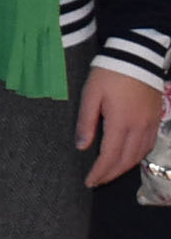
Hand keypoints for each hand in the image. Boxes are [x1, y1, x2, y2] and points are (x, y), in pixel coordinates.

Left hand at [80, 68, 167, 189]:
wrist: (137, 57)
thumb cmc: (109, 73)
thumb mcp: (90, 94)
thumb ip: (86, 121)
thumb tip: (82, 146)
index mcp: (120, 122)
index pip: (109, 156)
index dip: (99, 172)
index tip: (89, 182)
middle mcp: (139, 127)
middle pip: (126, 160)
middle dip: (111, 174)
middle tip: (97, 181)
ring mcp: (151, 124)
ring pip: (139, 155)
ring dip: (124, 167)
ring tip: (109, 173)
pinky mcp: (156, 119)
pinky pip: (148, 145)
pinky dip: (136, 156)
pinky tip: (127, 157)